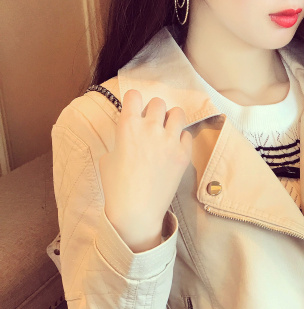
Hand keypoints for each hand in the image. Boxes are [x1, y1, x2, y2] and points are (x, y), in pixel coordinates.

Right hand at [99, 89, 192, 251]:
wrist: (137, 211)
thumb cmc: (117, 187)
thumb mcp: (108, 157)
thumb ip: (121, 140)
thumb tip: (129, 137)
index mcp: (127, 125)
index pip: (134, 95)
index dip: (135, 102)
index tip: (135, 111)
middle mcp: (150, 129)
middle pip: (158, 102)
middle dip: (155, 111)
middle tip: (153, 125)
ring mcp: (169, 142)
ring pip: (177, 113)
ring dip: (171, 119)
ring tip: (167, 132)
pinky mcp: (183, 156)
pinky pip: (187, 135)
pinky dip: (182, 139)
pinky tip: (174, 148)